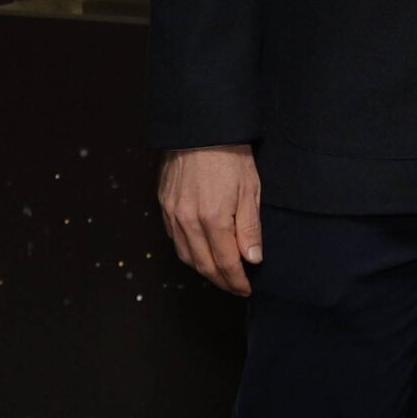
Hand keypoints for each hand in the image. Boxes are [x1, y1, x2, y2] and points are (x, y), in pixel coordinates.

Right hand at [158, 144, 263, 294]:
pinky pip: (174, 239)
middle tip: (235, 287)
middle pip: (204, 265)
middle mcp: (188, 221)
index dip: (237, 280)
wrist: (200, 128)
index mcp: (213, 219)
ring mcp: (173, 214)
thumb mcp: (250, 189)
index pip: (225, 263)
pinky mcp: (164, 205)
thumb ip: (250, 228)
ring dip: (204, 270)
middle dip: (221, 281)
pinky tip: (200, 252)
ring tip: (220, 274)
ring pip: (186, 256)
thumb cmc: (230, 155)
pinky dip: (188, 252)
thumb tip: (252, 259)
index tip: (246, 289)